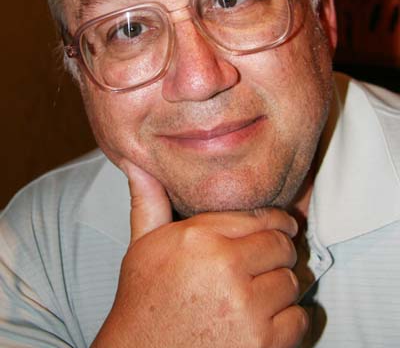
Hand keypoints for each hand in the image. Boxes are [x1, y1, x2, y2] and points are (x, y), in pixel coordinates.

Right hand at [92, 162, 307, 347]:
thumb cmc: (143, 304)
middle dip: (280, 253)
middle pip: (282, 246)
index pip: (260, 216)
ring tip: (261, 294)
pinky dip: (290, 322)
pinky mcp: (261, 343)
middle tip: (268, 263)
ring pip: (292, 282)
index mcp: (199, 237)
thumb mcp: (142, 246)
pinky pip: (299, 320)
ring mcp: (245, 306)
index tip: (282, 226)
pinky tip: (267, 321)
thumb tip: (137, 164)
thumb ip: (148, 202)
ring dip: (282, 289)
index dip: (276, 221)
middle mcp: (225, 265)